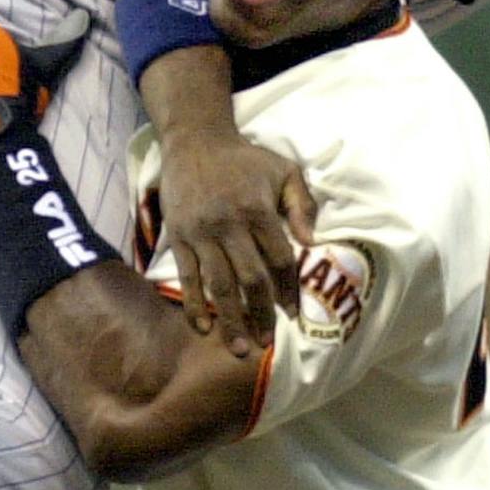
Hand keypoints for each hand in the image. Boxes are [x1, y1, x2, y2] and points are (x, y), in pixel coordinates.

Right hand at [158, 127, 317, 354]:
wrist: (195, 141)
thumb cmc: (245, 159)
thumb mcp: (284, 170)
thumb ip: (302, 204)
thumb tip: (311, 243)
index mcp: (257, 209)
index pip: (279, 259)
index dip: (289, 289)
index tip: (293, 314)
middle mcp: (228, 224)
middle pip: (249, 279)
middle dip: (261, 315)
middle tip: (267, 342)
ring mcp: (200, 233)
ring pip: (218, 285)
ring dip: (230, 320)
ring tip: (239, 348)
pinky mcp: (178, 237)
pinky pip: (187, 277)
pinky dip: (195, 305)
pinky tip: (204, 328)